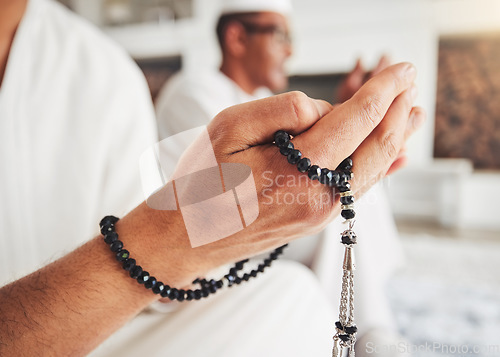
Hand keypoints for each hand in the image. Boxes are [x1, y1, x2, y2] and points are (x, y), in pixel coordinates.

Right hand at [117, 62, 424, 287]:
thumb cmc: (202, 180)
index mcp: (297, 168)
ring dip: (394, 136)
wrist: (190, 236)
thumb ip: (280, 109)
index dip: (384, 90)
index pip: (357, 120)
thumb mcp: (228, 128)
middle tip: (410, 82)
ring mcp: (321, 211)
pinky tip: (395, 157)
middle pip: (376, 146)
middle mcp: (320, 195)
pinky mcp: (316, 218)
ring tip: (411, 113)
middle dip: (397, 110)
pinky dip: (381, 167)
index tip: (402, 68)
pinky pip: (359, 188)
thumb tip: (321, 110)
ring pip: (372, 169)